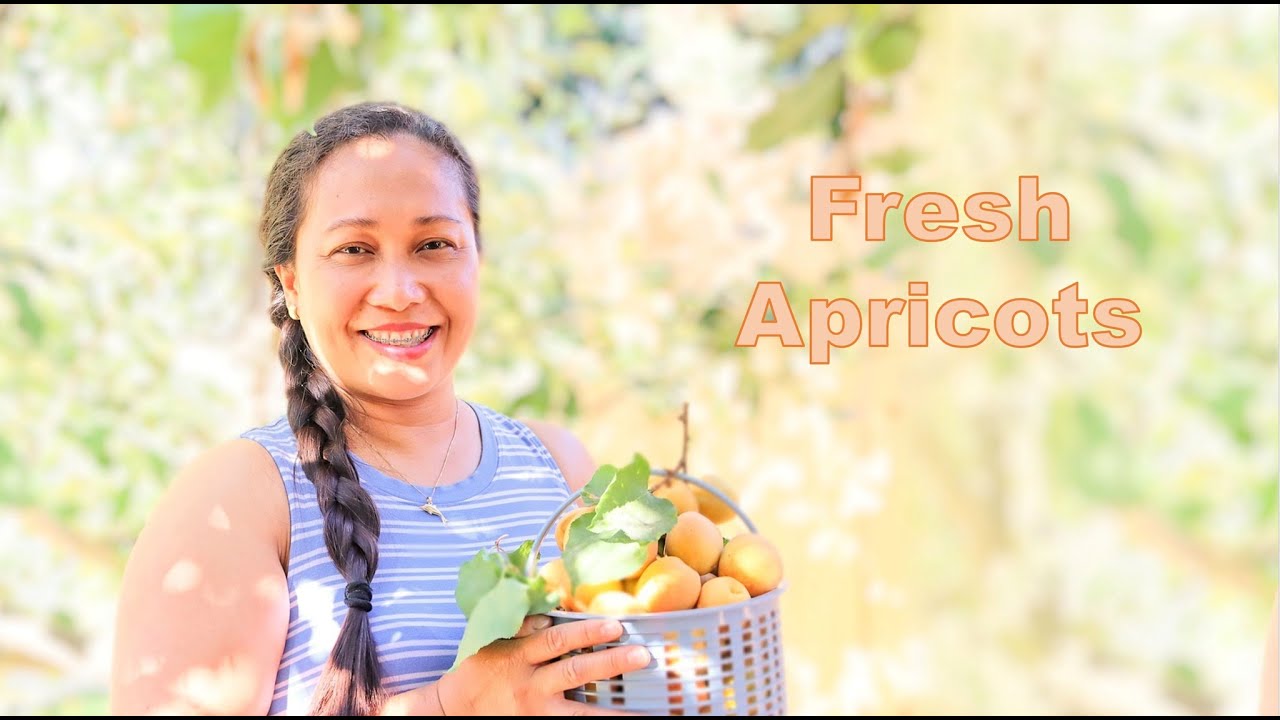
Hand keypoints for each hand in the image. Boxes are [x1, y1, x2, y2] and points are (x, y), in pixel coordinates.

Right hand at [438, 615, 651, 715]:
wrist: (451, 711)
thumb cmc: (477, 670)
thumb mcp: (491, 642)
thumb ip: (520, 625)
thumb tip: (552, 608)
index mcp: (518, 657)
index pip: (558, 640)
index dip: (586, 632)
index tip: (616, 624)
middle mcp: (530, 686)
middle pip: (575, 672)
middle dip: (610, 663)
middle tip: (643, 655)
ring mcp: (535, 712)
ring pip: (580, 713)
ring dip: (614, 711)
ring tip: (646, 708)